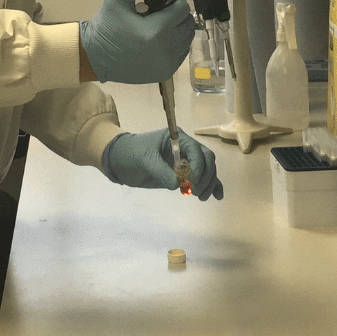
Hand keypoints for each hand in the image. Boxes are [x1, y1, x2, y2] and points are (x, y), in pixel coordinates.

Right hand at [80, 0, 194, 83]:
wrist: (96, 56)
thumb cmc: (106, 25)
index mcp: (155, 32)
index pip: (182, 8)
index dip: (171, 1)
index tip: (156, 2)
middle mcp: (165, 51)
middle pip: (187, 23)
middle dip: (175, 14)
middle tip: (156, 14)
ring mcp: (167, 65)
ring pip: (187, 38)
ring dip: (177, 28)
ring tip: (157, 26)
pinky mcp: (165, 73)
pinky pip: (181, 52)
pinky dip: (174, 43)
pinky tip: (157, 39)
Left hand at [103, 129, 223, 201]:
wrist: (120, 160)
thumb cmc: (131, 153)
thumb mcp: (145, 160)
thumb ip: (161, 171)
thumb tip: (178, 184)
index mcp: (177, 138)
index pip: (196, 150)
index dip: (199, 165)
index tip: (193, 180)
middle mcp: (185, 148)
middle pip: (206, 160)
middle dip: (206, 176)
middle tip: (196, 192)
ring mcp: (185, 161)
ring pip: (207, 170)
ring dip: (208, 183)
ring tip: (200, 197)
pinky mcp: (184, 174)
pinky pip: (202, 178)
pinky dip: (211, 186)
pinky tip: (216, 196)